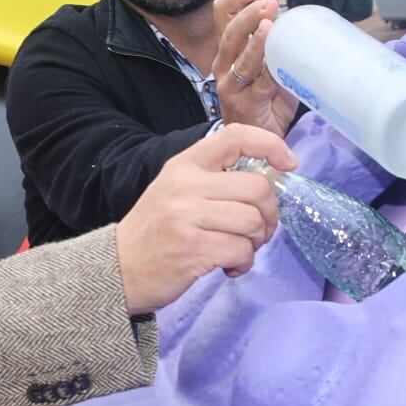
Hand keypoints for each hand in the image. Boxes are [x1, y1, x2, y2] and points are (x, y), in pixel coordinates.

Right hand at [114, 124, 294, 314]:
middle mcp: (187, 185)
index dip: (271, 145)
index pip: (236, 136)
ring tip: (239, 251)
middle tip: (259, 231)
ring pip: (253, 221)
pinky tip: (229, 267)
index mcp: (184, 165)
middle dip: (269, 215)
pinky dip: (243, 263)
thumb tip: (268, 183)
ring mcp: (189, 216)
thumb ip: (213, 180)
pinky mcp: (194, 248)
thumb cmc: (154, 231)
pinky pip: (242, 250)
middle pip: (257, 188)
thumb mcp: (175, 191)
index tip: (288, 165)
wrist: (117, 268)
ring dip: (256, 242)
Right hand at [212, 0, 298, 136]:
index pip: (223, 12)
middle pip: (227, 28)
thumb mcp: (271, 64)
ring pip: (237, 53)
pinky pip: (257, 82)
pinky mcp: (243, 101)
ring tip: (269, 22)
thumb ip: (280, 45)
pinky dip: (267, 68)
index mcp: (229, 47)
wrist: (260, 138)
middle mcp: (223, 62)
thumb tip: (306, 22)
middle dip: (247, 11)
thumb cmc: (267, 98)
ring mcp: (230, 83)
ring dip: (254, 37)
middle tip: (269, 1)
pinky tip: (275, 60)